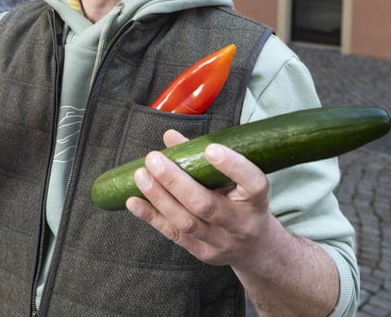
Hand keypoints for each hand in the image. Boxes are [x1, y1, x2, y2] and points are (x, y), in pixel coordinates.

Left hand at [125, 130, 275, 266]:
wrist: (256, 249)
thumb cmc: (243, 203)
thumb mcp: (237, 181)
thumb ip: (205, 157)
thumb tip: (170, 137)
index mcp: (256, 200)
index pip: (253, 183)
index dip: (233, 166)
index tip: (211, 149)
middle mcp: (241, 223)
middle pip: (207, 205)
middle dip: (176, 181)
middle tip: (154, 159)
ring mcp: (221, 241)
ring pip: (186, 222)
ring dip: (159, 197)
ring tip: (140, 176)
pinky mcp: (203, 253)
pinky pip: (173, 234)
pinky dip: (151, 216)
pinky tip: (134, 201)